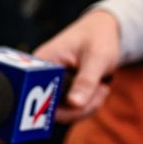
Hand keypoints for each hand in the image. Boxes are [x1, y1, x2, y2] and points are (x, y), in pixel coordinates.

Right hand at [34, 8, 119, 122]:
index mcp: (43, 62)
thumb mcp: (97, 57)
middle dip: (80, 108)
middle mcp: (41, 75)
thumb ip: (86, 81)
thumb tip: (74, 104)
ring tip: (101, 87)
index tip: (81, 103)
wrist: (104, 30)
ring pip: (64, 113)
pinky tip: (98, 89)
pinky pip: (71, 110)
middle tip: (101, 90)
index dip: (58, 107)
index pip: (39, 95)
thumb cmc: (98, 37)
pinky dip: (88, 105)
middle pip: (52, 109)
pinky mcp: (62, 92)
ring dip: (87, 106)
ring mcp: (51, 85)